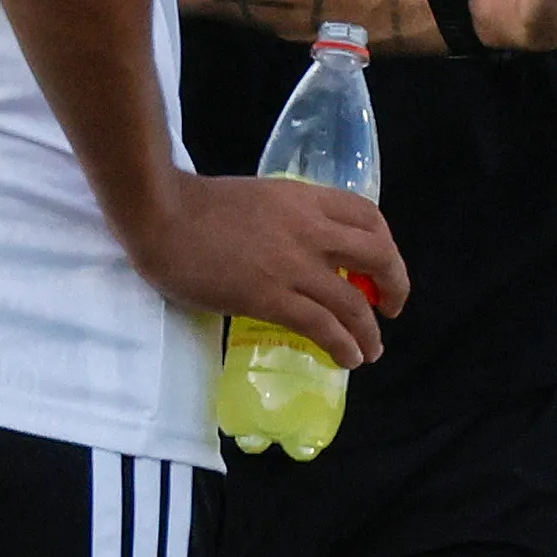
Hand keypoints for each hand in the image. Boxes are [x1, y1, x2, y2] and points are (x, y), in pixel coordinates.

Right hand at [134, 177, 405, 367]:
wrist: (161, 215)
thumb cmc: (197, 206)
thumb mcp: (261, 198)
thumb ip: (289, 218)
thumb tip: (303, 246)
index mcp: (306, 199)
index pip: (368, 215)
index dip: (385, 244)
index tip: (380, 266)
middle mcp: (311, 229)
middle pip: (378, 255)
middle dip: (395, 285)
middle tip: (390, 308)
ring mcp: (293, 265)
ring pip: (353, 302)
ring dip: (369, 332)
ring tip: (370, 351)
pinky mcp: (271, 297)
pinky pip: (322, 326)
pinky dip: (343, 345)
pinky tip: (347, 358)